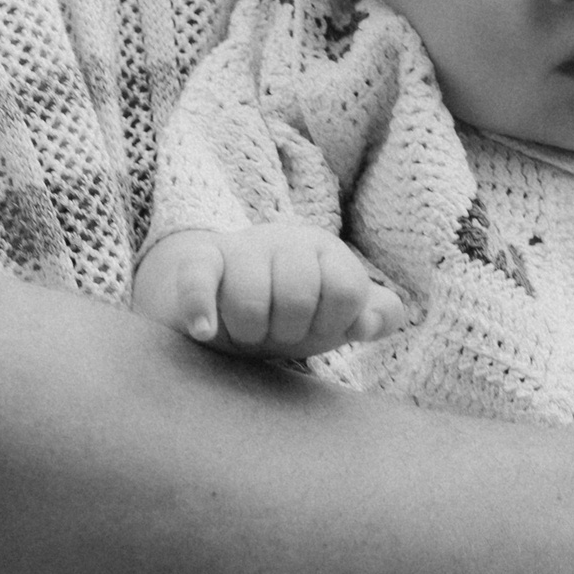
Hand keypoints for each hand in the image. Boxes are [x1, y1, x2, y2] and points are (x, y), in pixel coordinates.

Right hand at [132, 224, 404, 358]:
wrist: (222, 305)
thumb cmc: (291, 314)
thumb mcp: (338, 317)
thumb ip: (376, 315)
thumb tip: (370, 323)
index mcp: (325, 251)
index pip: (346, 289)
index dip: (333, 322)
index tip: (316, 326)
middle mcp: (285, 241)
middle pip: (297, 296)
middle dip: (288, 330)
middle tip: (277, 331)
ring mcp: (240, 249)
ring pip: (249, 297)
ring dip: (248, 331)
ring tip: (246, 329)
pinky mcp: (198, 263)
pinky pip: (198, 282)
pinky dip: (201, 311)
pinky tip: (206, 331)